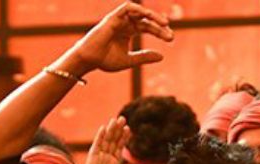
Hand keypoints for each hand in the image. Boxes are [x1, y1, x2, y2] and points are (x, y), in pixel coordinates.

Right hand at [58, 3, 172, 75]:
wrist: (88, 60)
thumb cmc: (104, 61)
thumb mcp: (128, 60)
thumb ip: (144, 57)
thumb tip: (162, 56)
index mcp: (129, 31)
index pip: (148, 27)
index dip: (160, 32)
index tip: (170, 39)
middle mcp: (125, 23)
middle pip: (147, 20)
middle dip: (160, 26)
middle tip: (170, 36)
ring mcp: (119, 19)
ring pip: (139, 12)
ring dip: (152, 15)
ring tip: (164, 23)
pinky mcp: (113, 17)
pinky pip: (127, 7)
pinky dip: (138, 9)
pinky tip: (148, 16)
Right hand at [84, 116, 130, 163]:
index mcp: (114, 162)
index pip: (119, 147)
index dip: (123, 138)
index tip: (129, 129)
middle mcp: (106, 158)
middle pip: (113, 141)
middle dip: (118, 130)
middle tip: (123, 118)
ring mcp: (99, 157)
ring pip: (106, 141)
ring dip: (110, 130)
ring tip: (115, 119)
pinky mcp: (91, 158)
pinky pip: (96, 145)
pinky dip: (99, 136)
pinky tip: (104, 128)